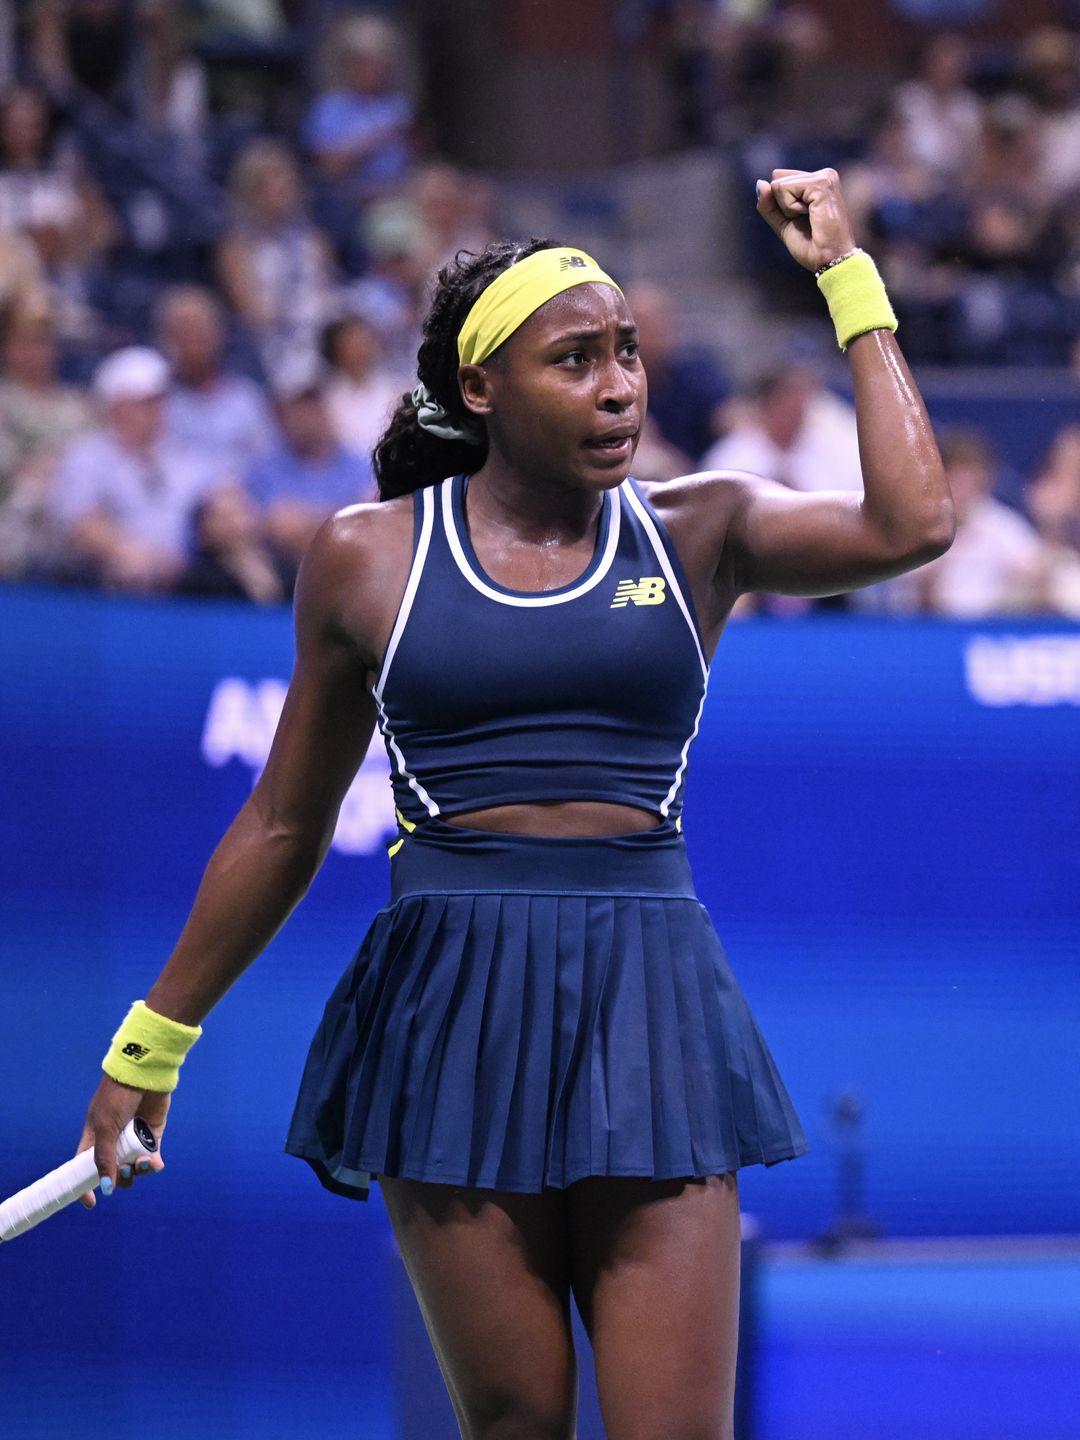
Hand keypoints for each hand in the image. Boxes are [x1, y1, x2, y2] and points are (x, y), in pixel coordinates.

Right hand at [76, 1077, 169, 1207]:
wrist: (145, 1074)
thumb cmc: (118, 1097)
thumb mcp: (105, 1127)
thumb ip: (104, 1157)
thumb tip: (106, 1187)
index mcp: (94, 1138)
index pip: (85, 1167)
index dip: (86, 1185)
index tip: (91, 1202)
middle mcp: (114, 1141)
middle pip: (114, 1172)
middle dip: (120, 1178)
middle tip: (125, 1171)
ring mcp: (133, 1139)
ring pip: (134, 1168)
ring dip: (138, 1171)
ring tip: (142, 1163)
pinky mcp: (152, 1135)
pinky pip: (152, 1158)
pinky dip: (153, 1164)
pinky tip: (155, 1163)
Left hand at [755, 167, 855, 272]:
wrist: (828, 261)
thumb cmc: (811, 246)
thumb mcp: (783, 223)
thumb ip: (769, 204)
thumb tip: (760, 182)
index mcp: (817, 181)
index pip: (779, 179)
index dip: (781, 205)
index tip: (802, 219)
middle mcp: (823, 174)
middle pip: (777, 179)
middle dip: (783, 206)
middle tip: (806, 221)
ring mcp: (824, 177)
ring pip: (779, 184)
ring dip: (788, 209)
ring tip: (810, 219)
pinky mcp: (822, 184)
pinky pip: (785, 189)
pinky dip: (790, 209)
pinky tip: (811, 216)